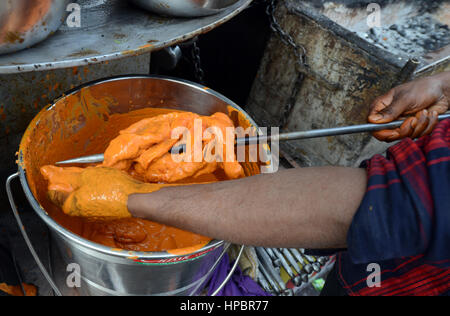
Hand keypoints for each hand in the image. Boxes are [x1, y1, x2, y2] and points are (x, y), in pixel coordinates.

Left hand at [42, 166, 161, 219]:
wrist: (137, 199)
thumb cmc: (113, 187)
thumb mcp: (86, 175)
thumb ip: (66, 175)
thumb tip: (49, 174)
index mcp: (70, 205)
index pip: (53, 192)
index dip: (53, 177)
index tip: (53, 168)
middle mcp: (80, 213)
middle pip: (68, 193)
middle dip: (69, 179)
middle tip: (74, 167)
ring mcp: (93, 213)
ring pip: (83, 195)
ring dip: (84, 183)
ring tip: (94, 172)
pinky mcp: (106, 212)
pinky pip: (95, 198)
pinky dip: (95, 188)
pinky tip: (104, 181)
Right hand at [368, 72, 449, 141]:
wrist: (442, 90)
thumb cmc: (423, 88)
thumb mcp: (405, 99)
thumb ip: (390, 111)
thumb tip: (373, 120)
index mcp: (382, 107)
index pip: (373, 126)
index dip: (383, 132)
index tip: (396, 130)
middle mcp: (389, 116)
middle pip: (388, 135)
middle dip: (405, 129)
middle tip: (413, 119)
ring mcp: (401, 123)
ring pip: (405, 136)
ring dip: (420, 125)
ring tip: (424, 112)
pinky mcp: (413, 127)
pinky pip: (417, 135)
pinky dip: (427, 126)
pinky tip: (429, 114)